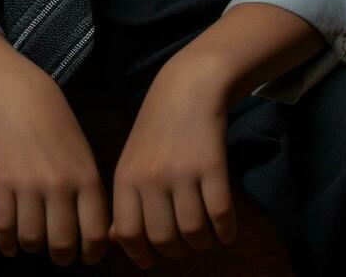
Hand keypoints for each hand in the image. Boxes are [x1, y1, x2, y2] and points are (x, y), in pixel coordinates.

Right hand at [0, 61, 109, 267]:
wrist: (22, 100)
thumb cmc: (60, 130)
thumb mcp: (86, 158)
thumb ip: (91, 196)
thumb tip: (97, 240)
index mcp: (87, 178)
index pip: (94, 233)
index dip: (91, 254)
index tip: (87, 257)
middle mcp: (59, 184)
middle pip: (61, 244)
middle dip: (62, 257)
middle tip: (60, 255)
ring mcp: (27, 185)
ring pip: (31, 240)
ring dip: (34, 247)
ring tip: (35, 241)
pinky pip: (3, 229)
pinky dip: (7, 244)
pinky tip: (12, 243)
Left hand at [107, 60, 237, 267]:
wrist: (189, 86)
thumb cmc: (158, 126)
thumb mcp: (132, 159)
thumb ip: (126, 200)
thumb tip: (118, 242)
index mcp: (126, 177)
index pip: (127, 233)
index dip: (140, 253)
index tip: (151, 260)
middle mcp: (151, 178)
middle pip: (163, 238)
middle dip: (176, 251)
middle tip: (184, 245)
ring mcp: (183, 172)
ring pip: (194, 231)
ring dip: (203, 243)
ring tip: (206, 237)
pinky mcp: (213, 166)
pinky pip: (221, 215)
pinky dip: (226, 231)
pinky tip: (227, 230)